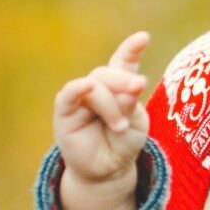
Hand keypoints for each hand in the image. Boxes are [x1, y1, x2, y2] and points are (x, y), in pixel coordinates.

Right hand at [52, 31, 152, 209]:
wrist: (107, 171)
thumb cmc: (123, 144)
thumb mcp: (135, 124)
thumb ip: (130, 103)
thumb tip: (128, 85)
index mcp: (119, 86)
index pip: (123, 62)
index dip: (131, 49)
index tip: (143, 38)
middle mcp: (98, 87)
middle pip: (109, 73)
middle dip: (124, 80)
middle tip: (138, 87)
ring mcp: (80, 97)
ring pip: (95, 85)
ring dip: (110, 104)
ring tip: (121, 126)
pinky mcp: (65, 111)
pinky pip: (69, 95)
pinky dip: (78, 89)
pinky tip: (86, 86)